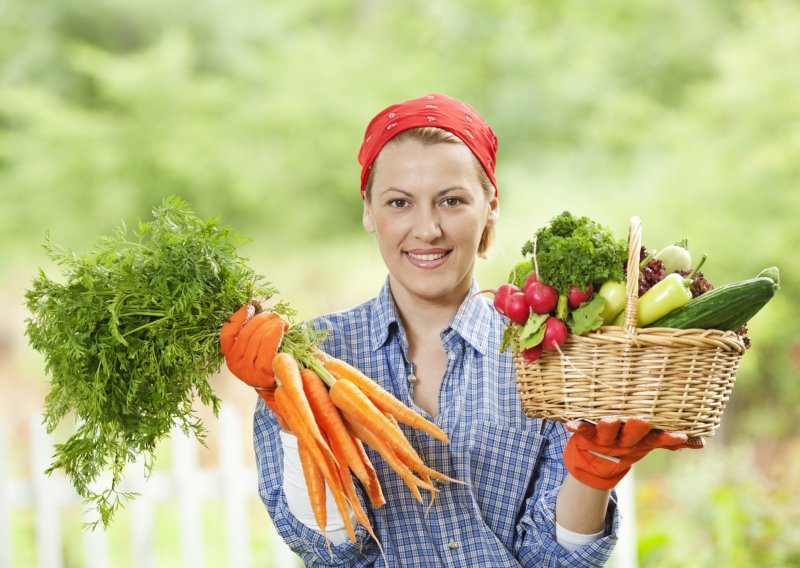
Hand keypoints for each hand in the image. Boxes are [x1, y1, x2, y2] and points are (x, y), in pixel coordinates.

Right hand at [220, 304, 288, 420]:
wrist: (284, 383)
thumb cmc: (270, 358)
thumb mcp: (256, 344)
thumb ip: (251, 327)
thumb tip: (253, 303)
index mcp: (230, 356)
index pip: (227, 333)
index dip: (238, 317)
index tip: (250, 306)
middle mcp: (235, 365)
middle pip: (246, 332)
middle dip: (261, 319)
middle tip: (273, 315)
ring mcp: (248, 371)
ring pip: (258, 337)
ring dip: (272, 324)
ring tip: (281, 322)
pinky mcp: (263, 373)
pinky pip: (268, 345)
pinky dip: (276, 332)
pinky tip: (282, 327)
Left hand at [563, 417, 703, 489]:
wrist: (594, 463)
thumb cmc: (626, 442)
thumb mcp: (648, 442)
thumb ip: (669, 439)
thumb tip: (701, 443)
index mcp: (641, 440)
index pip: (658, 439)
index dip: (669, 438)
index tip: (680, 435)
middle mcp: (624, 440)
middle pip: (632, 434)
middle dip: (637, 428)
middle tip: (642, 419)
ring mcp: (605, 438)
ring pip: (608, 431)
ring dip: (609, 427)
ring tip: (610, 420)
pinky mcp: (587, 434)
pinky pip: (582, 429)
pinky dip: (577, 427)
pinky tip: (570, 424)